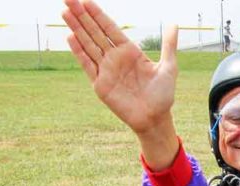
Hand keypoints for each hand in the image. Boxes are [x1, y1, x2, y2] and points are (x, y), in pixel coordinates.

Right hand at [63, 0, 178, 137]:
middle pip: (95, 32)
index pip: (110, 28)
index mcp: (130, 51)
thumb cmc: (163, 95)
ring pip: (88, 44)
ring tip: (65, 12)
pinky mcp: (100, 84)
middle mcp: (115, 58)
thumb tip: (174, 23)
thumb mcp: (169, 67)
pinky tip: (71, 37)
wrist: (155, 119)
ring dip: (77, 28)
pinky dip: (79, 51)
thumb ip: (168, 45)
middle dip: (82, 16)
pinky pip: (87, 65)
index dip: (98, 15)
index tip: (86, 1)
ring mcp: (106, 70)